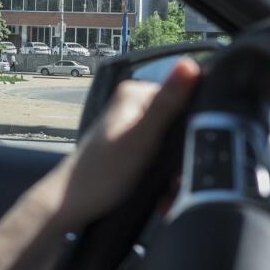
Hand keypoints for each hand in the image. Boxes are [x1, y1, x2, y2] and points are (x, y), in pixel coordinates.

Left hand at [39, 58, 199, 230]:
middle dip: (185, 161)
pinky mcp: (134, 146)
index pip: (187, 98)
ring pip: (176, 148)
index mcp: (136, 94)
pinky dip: (166, 180)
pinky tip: (163, 197)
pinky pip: (163, 159)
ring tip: (168, 198)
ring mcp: (134, 126)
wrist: (71, 204)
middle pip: (182, 127)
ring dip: (176, 176)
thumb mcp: (140, 139)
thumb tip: (190, 65)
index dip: (198, 129)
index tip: (192, 159)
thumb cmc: (100, 173)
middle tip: (176, 186)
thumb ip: (166, 104)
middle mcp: (135, 105)